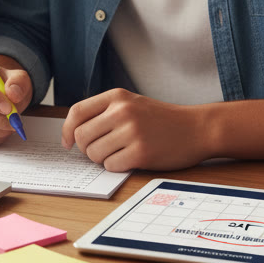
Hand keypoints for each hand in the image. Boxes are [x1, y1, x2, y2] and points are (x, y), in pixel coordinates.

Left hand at [61, 89, 206, 171]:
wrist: (196, 128)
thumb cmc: (161, 119)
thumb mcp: (132, 103)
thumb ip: (105, 112)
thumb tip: (73, 134)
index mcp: (116, 96)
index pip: (77, 112)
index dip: (66, 130)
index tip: (67, 143)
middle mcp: (122, 111)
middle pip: (81, 136)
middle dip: (86, 149)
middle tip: (100, 151)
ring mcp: (132, 131)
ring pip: (94, 153)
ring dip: (102, 159)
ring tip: (119, 153)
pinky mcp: (141, 152)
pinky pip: (111, 166)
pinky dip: (116, 166)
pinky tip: (130, 160)